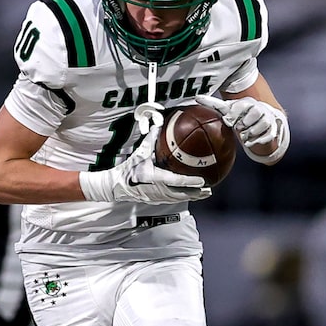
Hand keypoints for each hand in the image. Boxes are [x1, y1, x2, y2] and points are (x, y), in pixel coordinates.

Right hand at [78, 119, 211, 203]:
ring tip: (205, 194)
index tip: (203, 181)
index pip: (178, 181)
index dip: (191, 182)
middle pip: (183, 194)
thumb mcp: (140, 154)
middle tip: (209, 190)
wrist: (116, 186)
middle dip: (197, 193)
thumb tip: (157, 125)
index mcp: (157, 178)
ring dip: (193, 196)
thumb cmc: (128, 169)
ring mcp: (159, 197)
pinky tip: (191, 195)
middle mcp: (160, 190)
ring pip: (180, 198)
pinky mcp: (157, 201)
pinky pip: (174, 200)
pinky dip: (184, 197)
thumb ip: (150, 140)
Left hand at [195, 94, 284, 149]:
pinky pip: (266, 137)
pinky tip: (251, 141)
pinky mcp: (272, 130)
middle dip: (242, 125)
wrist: (262, 119)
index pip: (240, 108)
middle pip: (249, 118)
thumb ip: (214, 103)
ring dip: (249, 134)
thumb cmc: (241, 114)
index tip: (229, 121)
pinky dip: (257, 141)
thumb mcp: (228, 108)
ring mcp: (267, 119)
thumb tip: (196, 97)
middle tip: (239, 127)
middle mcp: (259, 109)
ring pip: (258, 128)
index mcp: (247, 102)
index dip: (233, 116)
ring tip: (245, 134)